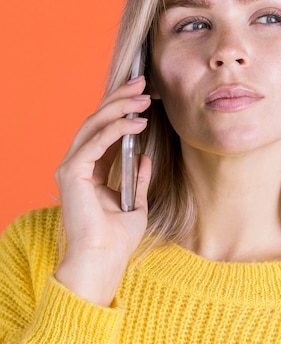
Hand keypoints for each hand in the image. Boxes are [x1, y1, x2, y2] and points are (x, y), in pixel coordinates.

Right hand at [54, 76, 151, 305]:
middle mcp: (77, 165)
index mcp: (89, 171)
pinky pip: (96, 141)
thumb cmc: (117, 239)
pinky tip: (138, 122)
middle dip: (120, 99)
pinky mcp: (72, 173)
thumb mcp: (135, 203)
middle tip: (142, 83)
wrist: (103, 261)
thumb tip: (145, 157)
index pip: (103, 131)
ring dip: (120, 107)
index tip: (143, 95)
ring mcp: (71, 167)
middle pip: (96, 121)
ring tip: (144, 96)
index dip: (122, 110)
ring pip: (94, 125)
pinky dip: (117, 129)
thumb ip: (138, 179)